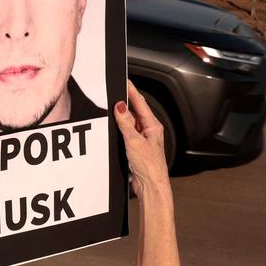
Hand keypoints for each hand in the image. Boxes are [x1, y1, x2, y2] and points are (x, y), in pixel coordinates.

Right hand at [113, 80, 171, 199]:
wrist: (151, 185)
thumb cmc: (150, 166)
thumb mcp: (134, 141)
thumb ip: (126, 123)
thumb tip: (120, 107)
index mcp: (153, 126)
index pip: (140, 103)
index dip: (132, 91)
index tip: (125, 81)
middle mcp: (149, 131)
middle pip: (135, 111)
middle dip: (126, 101)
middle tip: (115, 91)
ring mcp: (143, 139)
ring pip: (130, 122)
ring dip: (122, 115)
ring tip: (112, 108)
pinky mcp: (137, 147)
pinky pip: (128, 132)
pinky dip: (121, 127)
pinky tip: (115, 127)